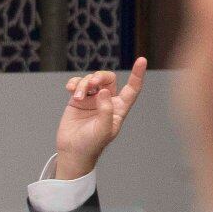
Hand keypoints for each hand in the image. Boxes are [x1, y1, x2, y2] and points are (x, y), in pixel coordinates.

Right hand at [54, 57, 146, 179]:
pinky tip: (70, 89)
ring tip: (78, 95)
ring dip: (84, 84)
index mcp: (119, 108)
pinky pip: (78, 84)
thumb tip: (103, 91)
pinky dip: (74, 83)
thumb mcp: (103, 130)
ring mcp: (92, 99)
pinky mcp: (77, 100)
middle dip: (100, 76)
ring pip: (91, 80)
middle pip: (108, 79)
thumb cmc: (91, 144)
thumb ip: (106, 110)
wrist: (72, 151)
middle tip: (92, 83)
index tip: (142, 60)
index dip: (137, 75)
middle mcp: (107, 101)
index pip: (132, 89)